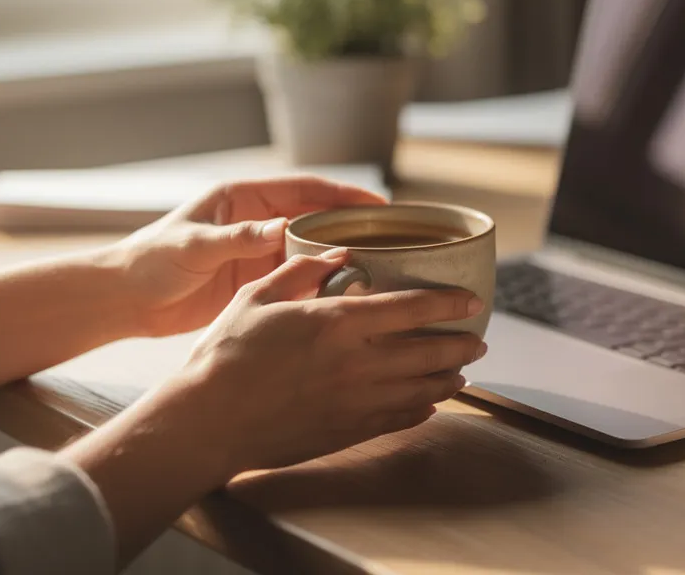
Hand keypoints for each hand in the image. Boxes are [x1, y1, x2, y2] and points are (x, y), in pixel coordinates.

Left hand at [108, 177, 385, 336]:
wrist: (124, 300)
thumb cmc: (149, 261)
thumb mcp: (194, 245)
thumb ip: (238, 237)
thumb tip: (283, 228)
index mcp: (243, 199)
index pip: (304, 190)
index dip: (343, 194)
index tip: (378, 205)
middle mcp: (257, 222)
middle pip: (317, 218)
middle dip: (353, 225)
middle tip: (394, 239)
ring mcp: (258, 253)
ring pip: (312, 250)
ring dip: (342, 256)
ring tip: (382, 268)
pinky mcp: (256, 283)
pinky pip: (298, 279)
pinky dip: (322, 284)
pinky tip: (348, 295)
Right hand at [183, 248, 487, 472]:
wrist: (206, 422)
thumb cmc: (224, 356)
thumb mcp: (256, 297)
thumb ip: (301, 271)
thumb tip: (339, 252)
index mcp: (336, 322)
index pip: (410, 308)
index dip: (448, 303)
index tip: (472, 301)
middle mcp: (356, 363)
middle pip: (429, 352)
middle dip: (461, 344)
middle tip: (478, 340)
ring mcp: (354, 402)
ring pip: (422, 390)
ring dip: (449, 379)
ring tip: (462, 372)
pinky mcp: (345, 432)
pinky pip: (398, 420)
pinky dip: (421, 410)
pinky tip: (429, 404)